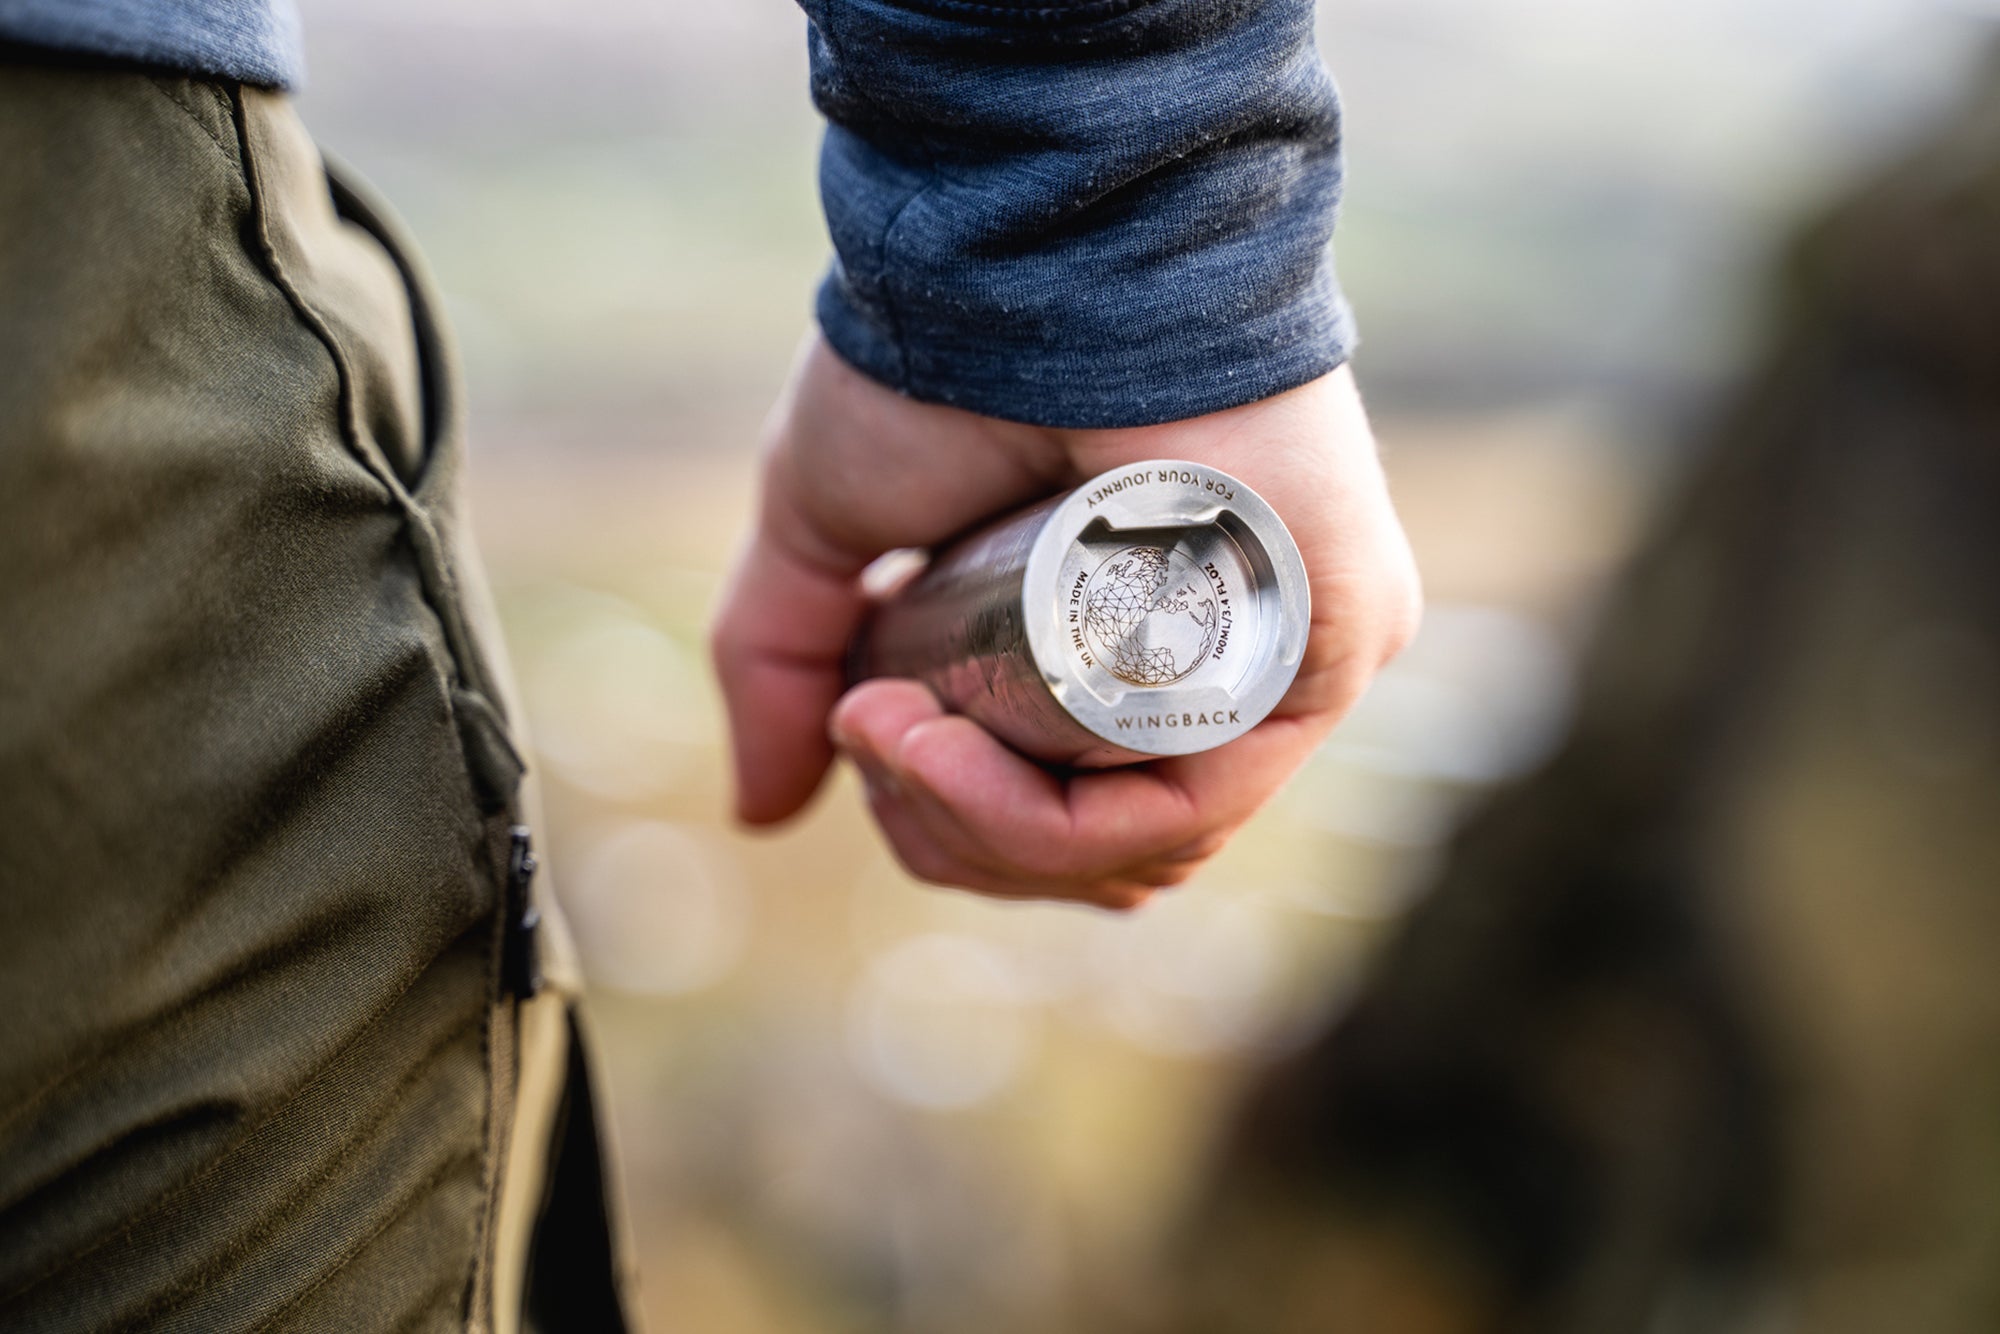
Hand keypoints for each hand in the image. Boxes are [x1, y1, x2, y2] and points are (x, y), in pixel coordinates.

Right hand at [711, 336, 1420, 909]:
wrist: (1032, 260)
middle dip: (950, 832)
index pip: (1065, 821)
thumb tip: (760, 815)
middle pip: (1093, 856)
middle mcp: (1220, 669)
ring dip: (976, 823)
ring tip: (889, 726)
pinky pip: (1184, 811)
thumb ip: (787, 669)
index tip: (856, 731)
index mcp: (1128, 646)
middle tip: (867, 730)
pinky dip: (1040, 817)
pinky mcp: (1326, 655)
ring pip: (1134, 851)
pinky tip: (938, 747)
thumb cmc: (943, 365)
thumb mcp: (831, 532)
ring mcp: (1283, 667)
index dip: (951, 824)